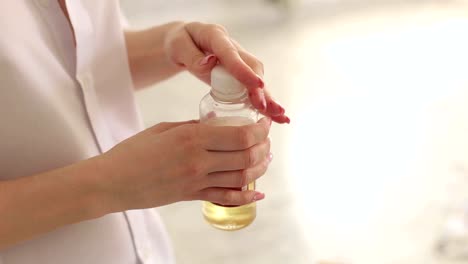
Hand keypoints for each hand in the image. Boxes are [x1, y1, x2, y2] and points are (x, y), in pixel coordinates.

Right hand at [97, 117, 271, 210]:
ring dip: (259, 169)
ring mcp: (196, 181)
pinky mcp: (192, 196)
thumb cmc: (133, 152)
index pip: (240, 135)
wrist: (112, 182)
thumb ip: (194, 126)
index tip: (264, 123)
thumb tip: (218, 124)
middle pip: (246, 156)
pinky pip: (226, 198)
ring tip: (265, 160)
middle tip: (266, 141)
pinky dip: (246, 197)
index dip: (260, 130)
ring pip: (242, 178)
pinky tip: (258, 194)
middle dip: (263, 147)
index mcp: (192, 138)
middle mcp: (199, 160)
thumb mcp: (164, 129)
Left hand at [164, 22, 289, 123]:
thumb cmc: (180, 44)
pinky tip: (276, 117)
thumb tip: (208, 63)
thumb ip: (191, 55)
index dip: (244, 71)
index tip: (257, 85)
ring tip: (279, 116)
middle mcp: (233, 48)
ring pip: (257, 80)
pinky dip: (265, 103)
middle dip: (261, 89)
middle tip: (266, 108)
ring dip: (268, 99)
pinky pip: (254, 89)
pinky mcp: (241, 74)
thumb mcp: (177, 46)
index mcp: (216, 36)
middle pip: (253, 67)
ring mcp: (240, 61)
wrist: (185, 43)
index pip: (231, 54)